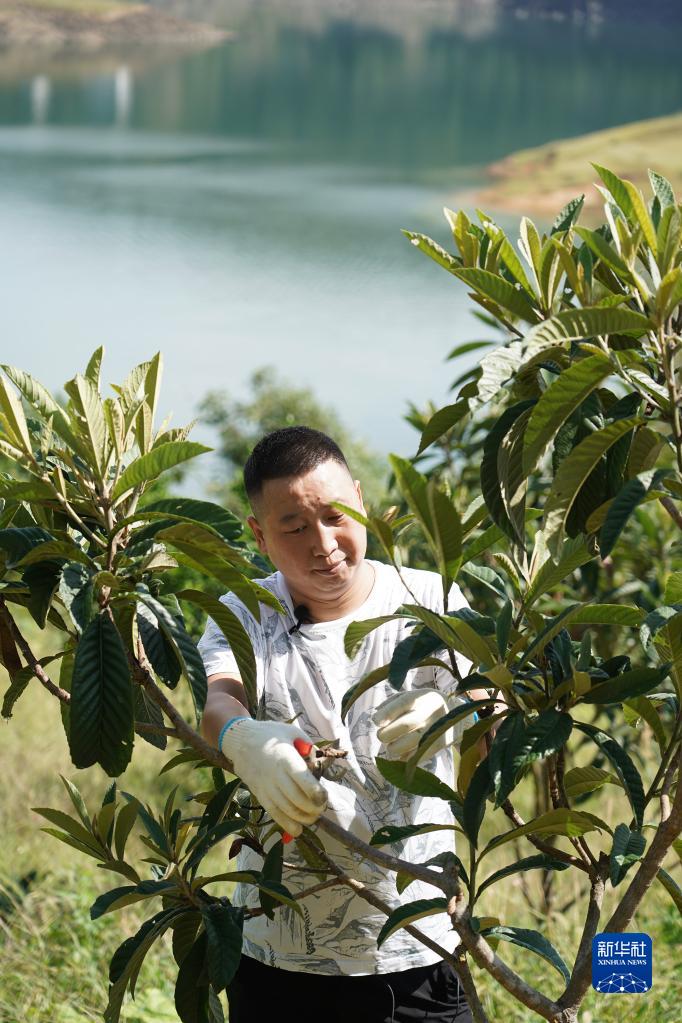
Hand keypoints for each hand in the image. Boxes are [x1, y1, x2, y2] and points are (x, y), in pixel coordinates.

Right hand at [220, 719, 326, 837]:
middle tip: (322, 807)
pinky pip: (273, 813)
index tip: (324, 797)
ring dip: (303, 818)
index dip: (315, 791)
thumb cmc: (269, 735)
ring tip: (314, 817)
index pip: (301, 778)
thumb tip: (318, 764)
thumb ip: (307, 747)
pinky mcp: (259, 795)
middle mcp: (274, 774)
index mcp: (285, 757)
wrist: (240, 741)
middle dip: (313, 808)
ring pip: (286, 809)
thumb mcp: (291, 733)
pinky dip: (286, 825)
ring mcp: (265, 787)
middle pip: (296, 798)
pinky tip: (298, 830)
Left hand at [373, 689, 457, 764]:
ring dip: (395, 748)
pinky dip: (406, 758)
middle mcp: (431, 711)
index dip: (387, 713)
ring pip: (412, 743)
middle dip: (388, 733)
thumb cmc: (425, 705)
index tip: (376, 721)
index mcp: (422, 697)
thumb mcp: (412, 696)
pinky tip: (402, 755)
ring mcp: (437, 728)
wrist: (457, 714)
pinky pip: (419, 755)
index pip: (403, 703)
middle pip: (407, 724)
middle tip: (381, 736)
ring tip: (392, 747)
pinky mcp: (441, 744)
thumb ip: (392, 703)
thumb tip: (376, 716)